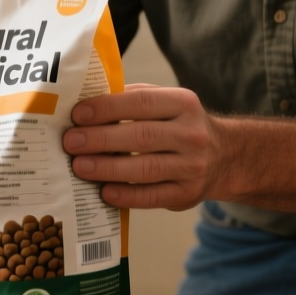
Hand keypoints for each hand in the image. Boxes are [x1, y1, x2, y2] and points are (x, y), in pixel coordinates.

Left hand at [63, 84, 224, 210]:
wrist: (224, 156)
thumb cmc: (179, 126)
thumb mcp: (167, 103)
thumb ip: (133, 99)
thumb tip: (86, 102)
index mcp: (183, 103)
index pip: (141, 102)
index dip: (108, 108)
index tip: (78, 114)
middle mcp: (192, 133)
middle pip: (141, 136)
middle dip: (101, 139)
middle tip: (71, 142)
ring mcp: (192, 166)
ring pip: (146, 168)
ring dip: (108, 168)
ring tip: (79, 167)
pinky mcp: (187, 193)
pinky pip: (152, 196)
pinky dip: (126, 194)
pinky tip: (104, 192)